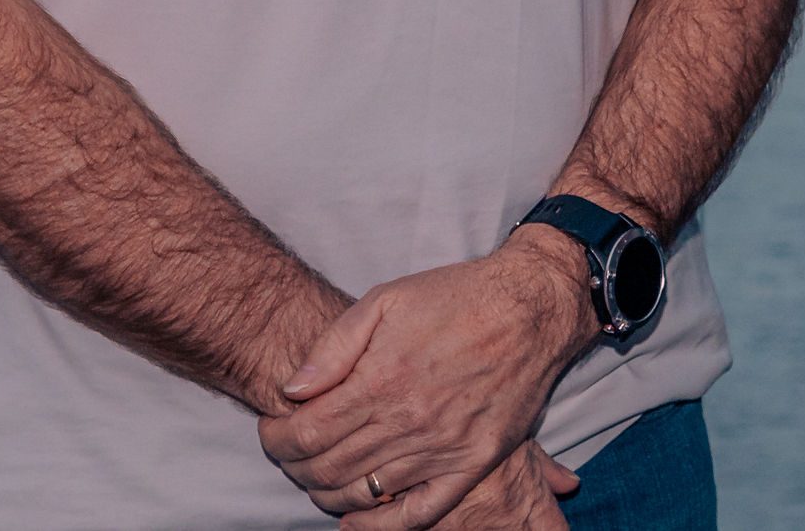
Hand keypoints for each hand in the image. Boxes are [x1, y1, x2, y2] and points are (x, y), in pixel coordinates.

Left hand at [260, 234, 600, 524]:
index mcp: (383, 380)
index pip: (307, 433)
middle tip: (290, 452)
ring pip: (364, 493)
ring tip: (317, 474)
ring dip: (327, 492)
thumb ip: (335, 346)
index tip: (272, 429)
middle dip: (295, 465)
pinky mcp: (473, 462)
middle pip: (328, 468)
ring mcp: (443, 447)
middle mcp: (409, 421)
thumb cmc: (458, 296)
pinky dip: (380, 526)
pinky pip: (419, 511)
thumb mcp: (388, 298)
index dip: (278, 438)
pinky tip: (355, 521)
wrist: (533, 306)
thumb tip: (294, 390)